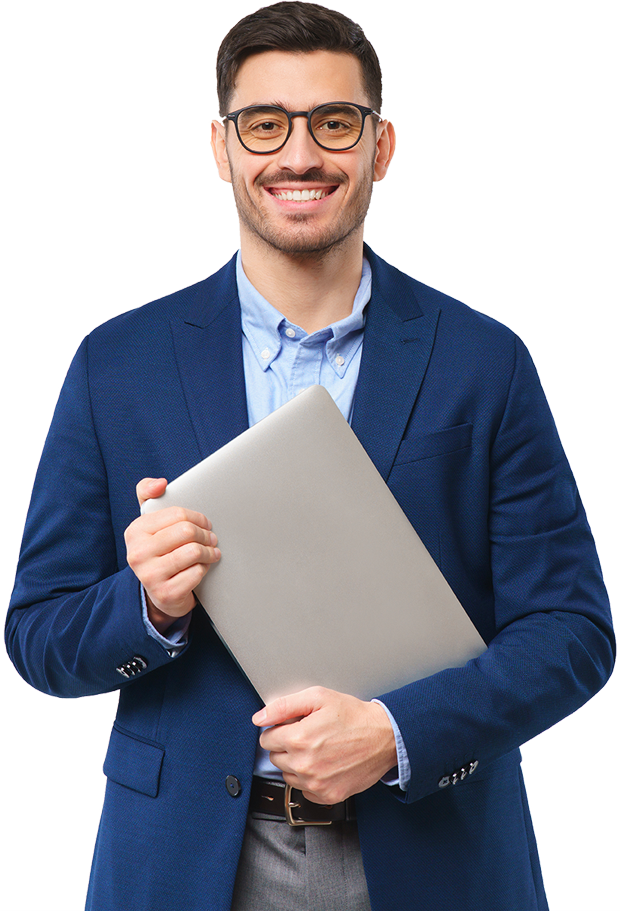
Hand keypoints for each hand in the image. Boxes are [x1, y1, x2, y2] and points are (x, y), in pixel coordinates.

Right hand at [124, 477, 219, 633]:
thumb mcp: (149, 522)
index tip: (206, 523)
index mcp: (135, 531)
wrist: (160, 592)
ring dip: (210, 551)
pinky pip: (196, 573)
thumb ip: (149, 494)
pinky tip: (202, 567)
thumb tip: (160, 484)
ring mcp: (150, 575)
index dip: (199, 518)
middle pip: (187, 532)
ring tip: (212, 551)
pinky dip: (204, 569)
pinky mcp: (165, 594)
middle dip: (206, 534)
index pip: (178, 514)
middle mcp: (138, 553)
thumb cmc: (159, 551)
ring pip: (194, 552)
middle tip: (212, 538)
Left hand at [253, 686, 397, 804]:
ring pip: (288, 775)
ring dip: (297, 763)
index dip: (279, 729)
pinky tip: (325, 764)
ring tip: (318, 749)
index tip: (292, 726)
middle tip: (309, 735)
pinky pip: (304, 790)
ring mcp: (315, 783)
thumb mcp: (318, 697)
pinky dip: (310, 779)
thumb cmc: (353, 716)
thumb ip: (284, 706)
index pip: (266, 739)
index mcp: (298, 739)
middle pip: (275, 758)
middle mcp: (304, 765)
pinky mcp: (327, 795)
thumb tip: (259, 718)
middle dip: (287, 746)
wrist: (384, 737)